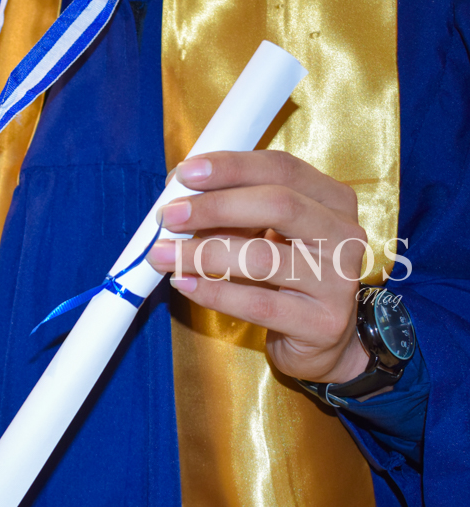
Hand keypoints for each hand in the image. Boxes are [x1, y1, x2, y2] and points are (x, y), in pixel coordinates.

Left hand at [146, 151, 370, 383]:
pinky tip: (183, 284)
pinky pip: (257, 304)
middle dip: (215, 207)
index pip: (282, 168)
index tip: (184, 173)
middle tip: (169, 216)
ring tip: (162, 255)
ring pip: (263, 258)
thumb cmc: (283, 276)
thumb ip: (231, 210)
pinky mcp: (322, 323)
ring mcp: (337, 280)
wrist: (320, 339)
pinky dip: (213, 292)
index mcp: (331, 199)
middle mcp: (343, 234)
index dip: (231, 167)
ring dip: (202, 253)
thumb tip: (176, 191)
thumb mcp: (263, 233)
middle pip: (278, 205)